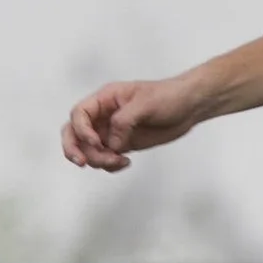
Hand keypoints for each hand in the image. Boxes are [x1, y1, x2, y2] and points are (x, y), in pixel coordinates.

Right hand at [61, 76, 203, 171]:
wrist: (189, 106)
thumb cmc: (169, 96)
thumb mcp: (145, 104)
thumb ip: (124, 121)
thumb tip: (110, 143)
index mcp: (106, 99)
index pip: (79, 114)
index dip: (81, 130)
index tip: (97, 142)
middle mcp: (104, 115)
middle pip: (73, 132)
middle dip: (73, 149)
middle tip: (83, 163)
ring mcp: (111, 131)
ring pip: (88, 150)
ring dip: (98, 160)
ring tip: (120, 161)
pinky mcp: (122, 144)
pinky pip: (105, 159)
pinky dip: (109, 165)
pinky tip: (126, 163)